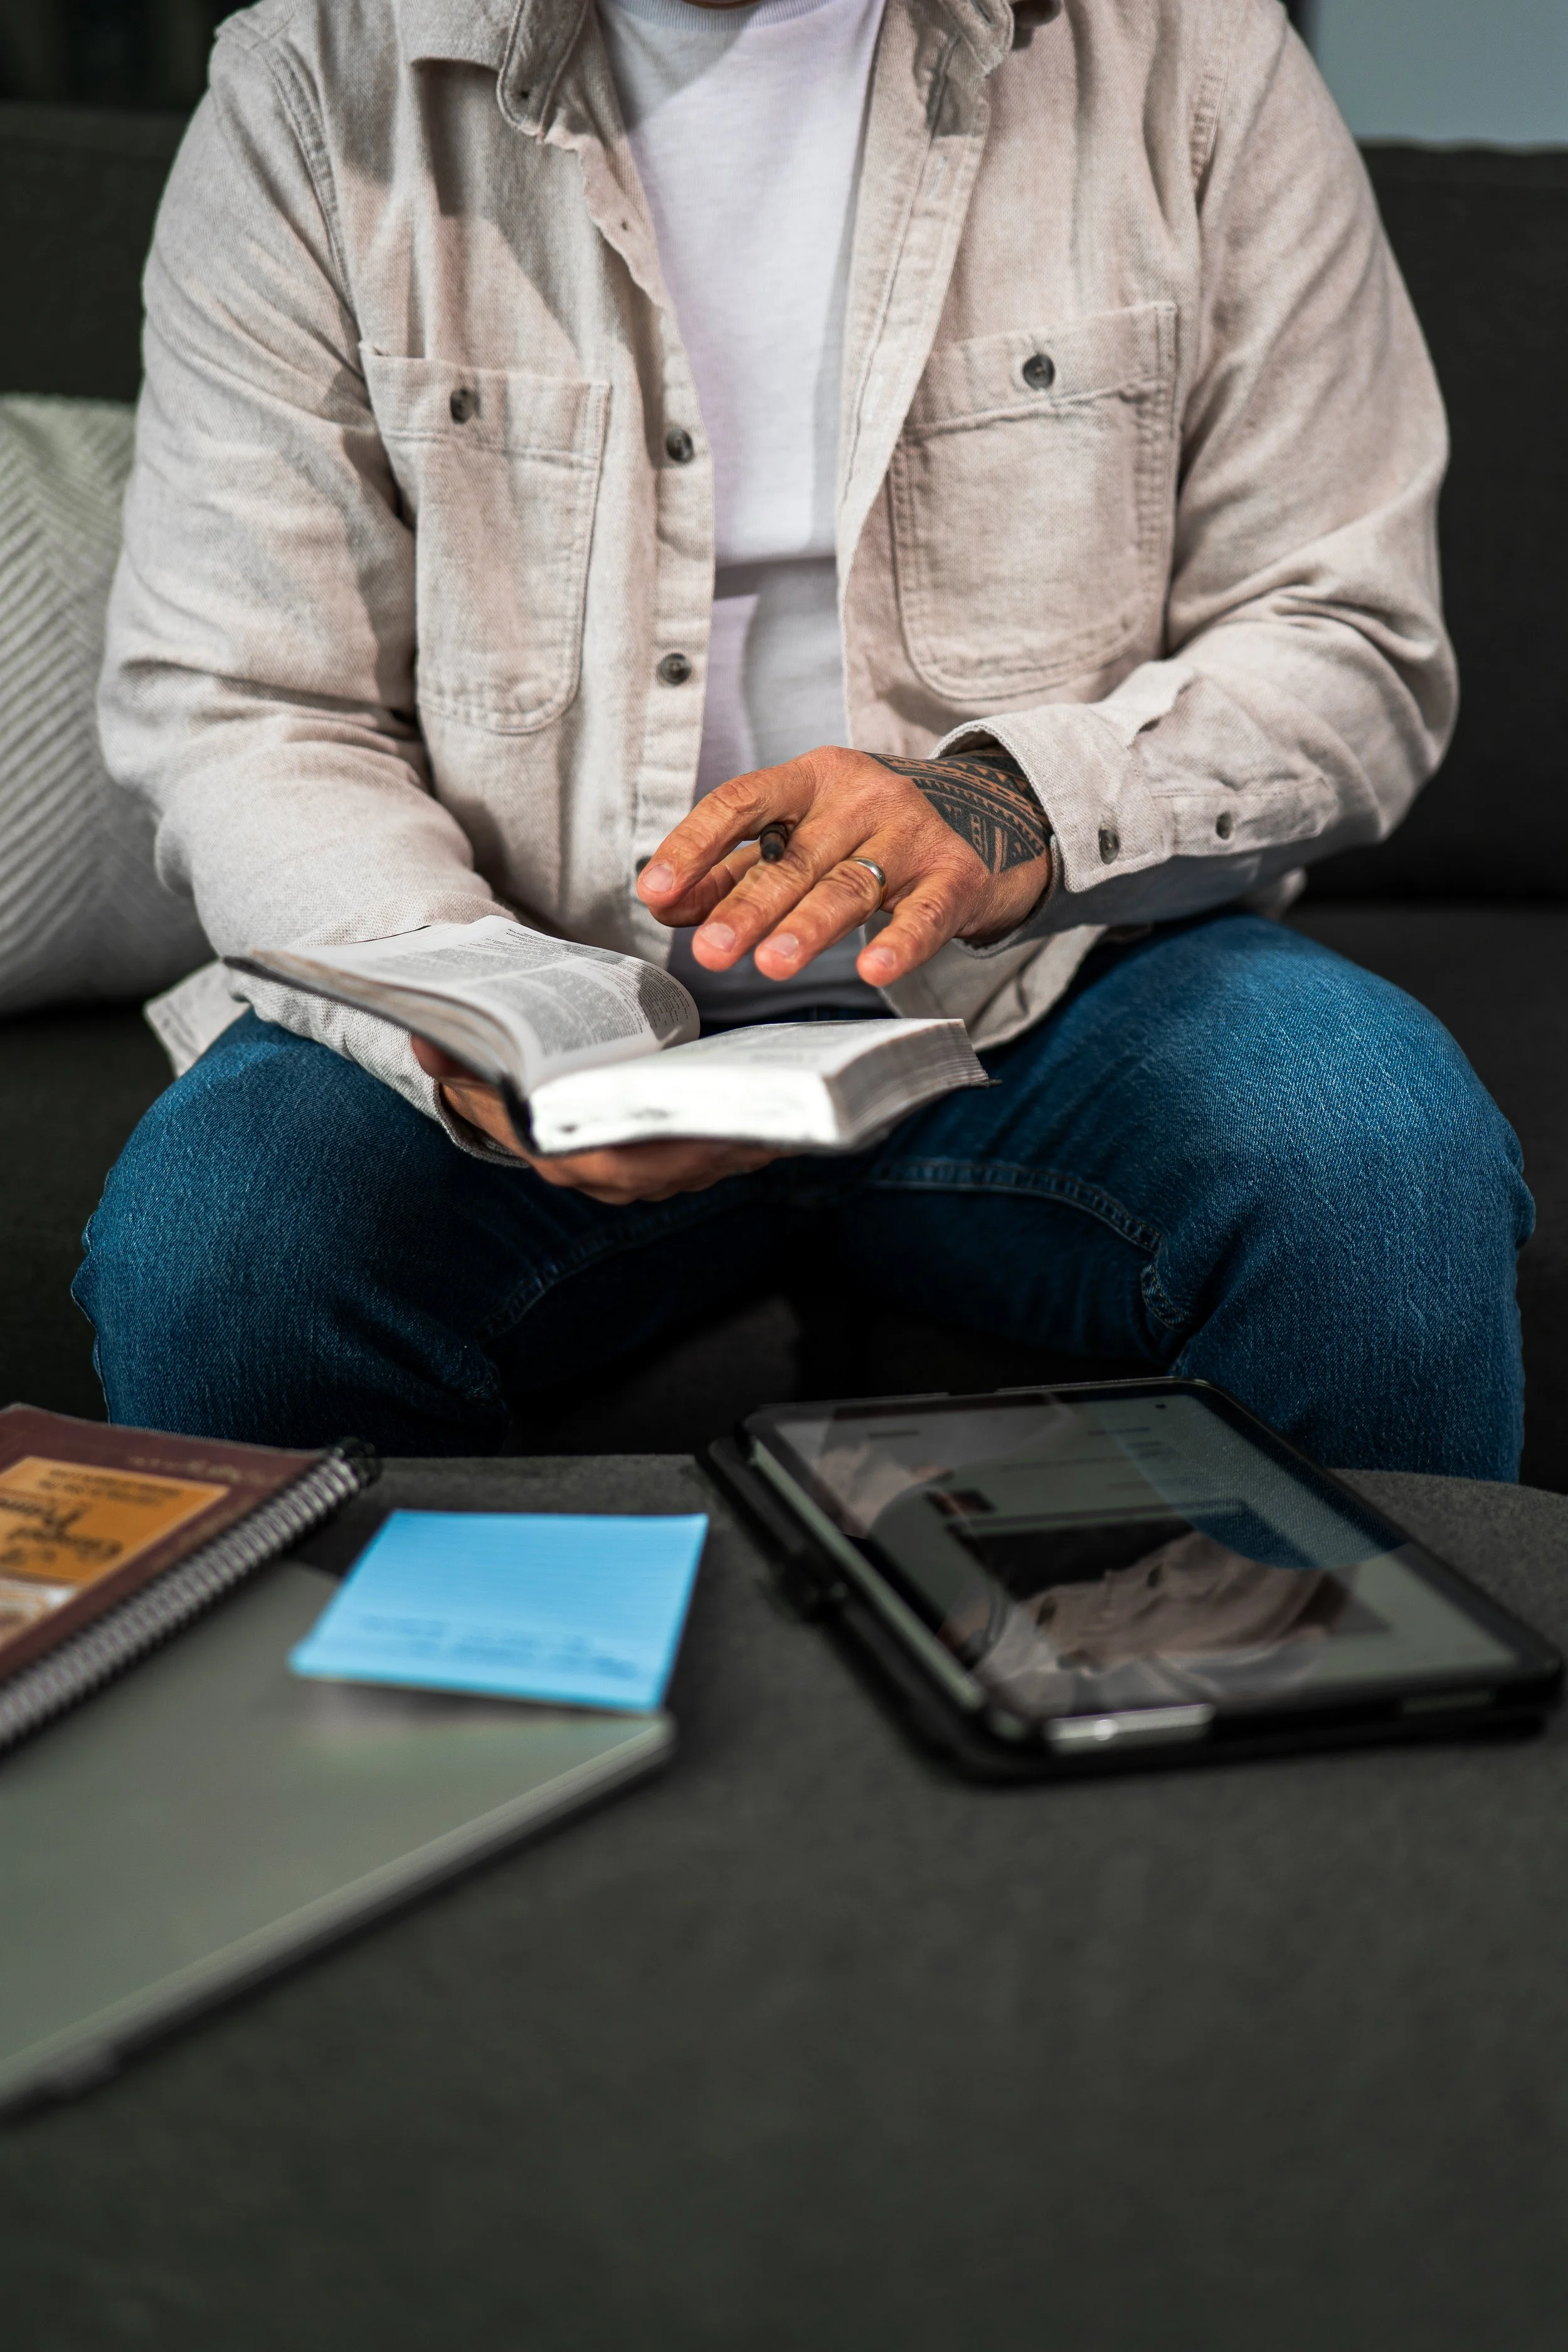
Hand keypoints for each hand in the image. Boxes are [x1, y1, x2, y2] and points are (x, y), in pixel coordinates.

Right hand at [410, 1038, 778, 1203]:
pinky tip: (783, 1118)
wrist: (500, 1083)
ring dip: (746, 1149)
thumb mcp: (466, 1059)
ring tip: (794, 1119)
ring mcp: (633, 1173)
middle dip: (727, 1150)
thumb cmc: (494, 1067)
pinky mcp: (658, 1158)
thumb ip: (449, 1054)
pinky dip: (746, 1142)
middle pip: (676, 1171)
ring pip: (700, 1168)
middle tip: (776, 1121)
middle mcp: (602, 1175)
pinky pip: (710, 1157)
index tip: (716, 1136)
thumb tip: (428, 1043)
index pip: (621, 1165)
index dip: (671, 1154)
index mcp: (562, 1155)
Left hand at [634, 743, 1051, 988]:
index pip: (741, 801)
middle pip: (794, 857)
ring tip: (772, 964)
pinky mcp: (954, 874)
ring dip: (808, 927)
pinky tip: (873, 970)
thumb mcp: (794, 840)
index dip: (695, 846)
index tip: (656, 891)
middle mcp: (862, 795)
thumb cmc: (862, 835)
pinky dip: (899, 943)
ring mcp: (911, 831)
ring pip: (850, 886)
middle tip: (710, 952)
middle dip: (747, 907)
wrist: (973, 822)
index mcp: (810, 776)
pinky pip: (924, 914)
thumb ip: (728, 872)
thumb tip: (664, 905)